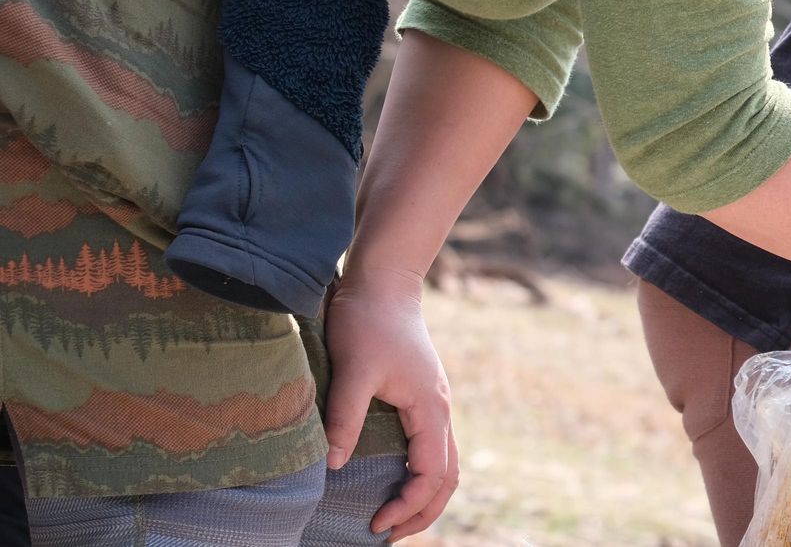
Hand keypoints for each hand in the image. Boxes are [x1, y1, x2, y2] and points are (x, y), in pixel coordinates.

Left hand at [323, 267, 458, 540]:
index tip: (375, 524)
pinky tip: (393, 477)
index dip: (407, 505)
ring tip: (392, 516)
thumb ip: (344, 417)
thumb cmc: (368, 321)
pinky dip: (420, 473)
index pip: (431, 474)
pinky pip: (433, 446)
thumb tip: (331, 465)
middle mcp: (440, 409)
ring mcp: (435, 402)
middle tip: (386, 534)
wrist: (384, 281)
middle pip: (448, 477)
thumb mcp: (353, 369)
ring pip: (444, 462)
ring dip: (424, 495)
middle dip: (422, 511)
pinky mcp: (423, 395)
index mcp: (430, 408)